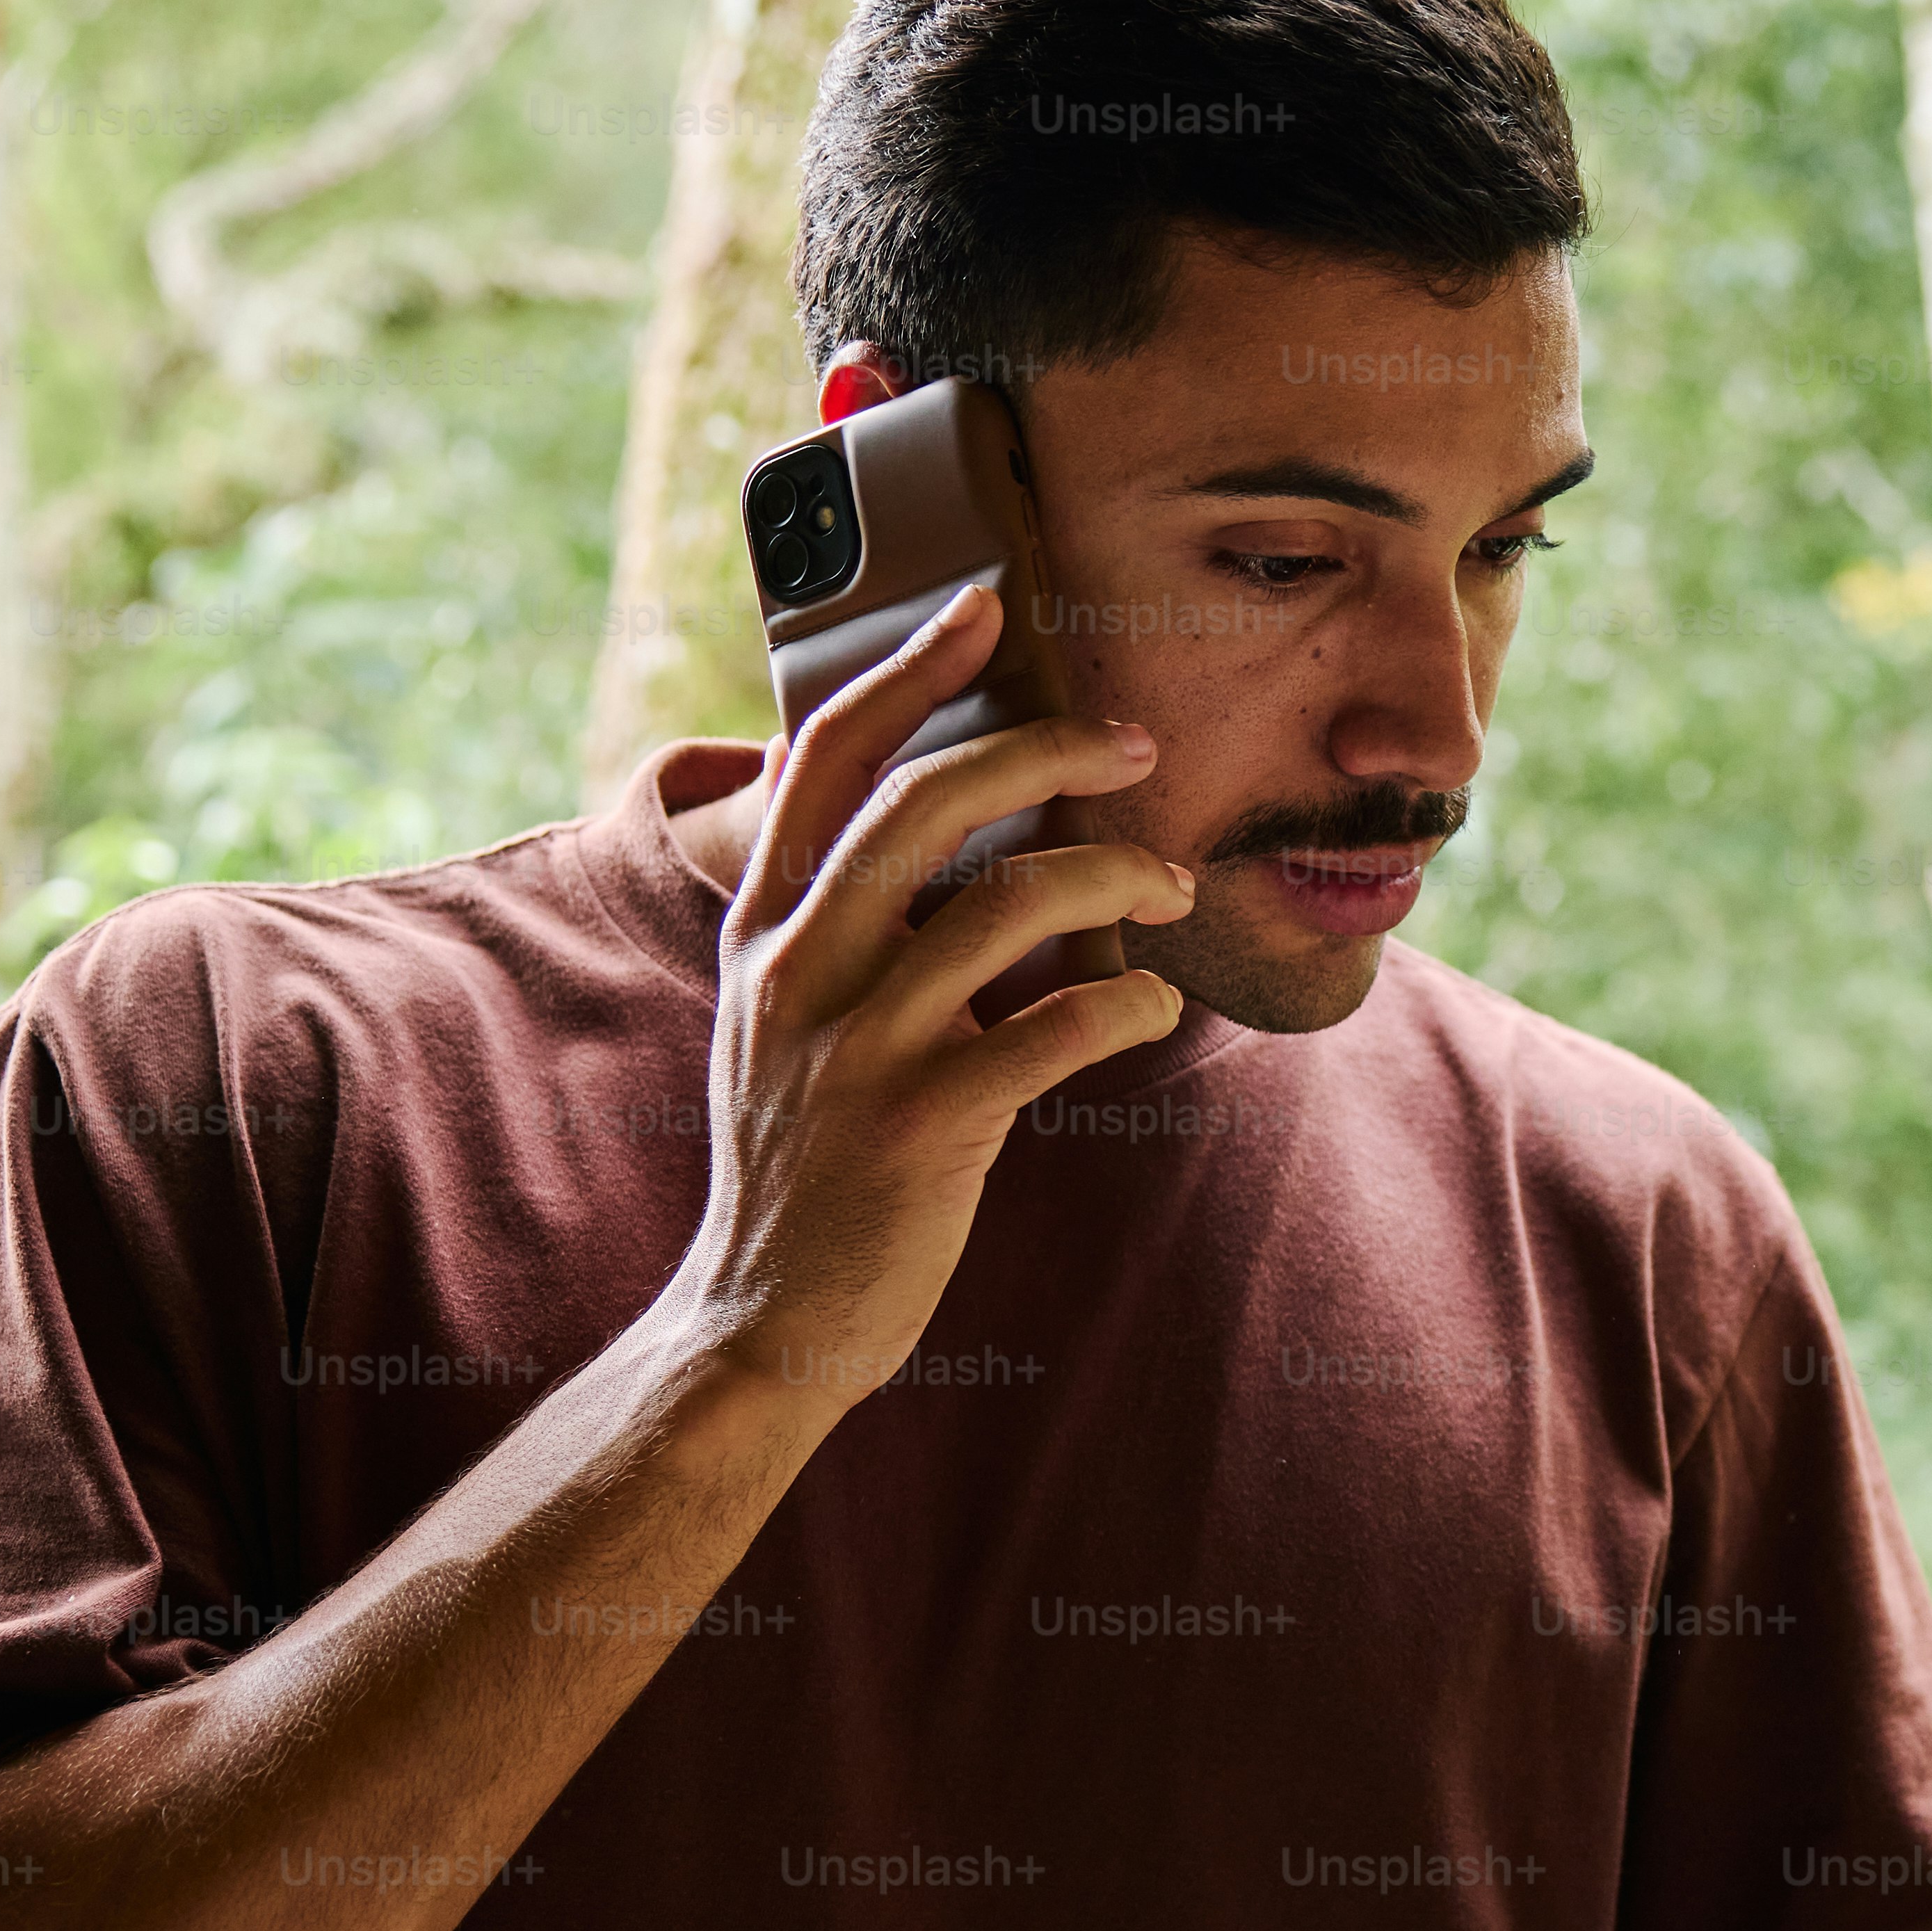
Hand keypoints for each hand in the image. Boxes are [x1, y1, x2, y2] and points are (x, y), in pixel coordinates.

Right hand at [677, 585, 1193, 1412]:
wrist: (761, 1323)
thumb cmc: (801, 1158)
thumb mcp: (774, 1015)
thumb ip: (821, 912)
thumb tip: (874, 794)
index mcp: (763, 930)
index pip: (827, 761)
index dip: (908, 672)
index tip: (985, 607)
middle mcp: (800, 972)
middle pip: (926, 803)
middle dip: (1044, 748)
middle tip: (1133, 742)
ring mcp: (859, 1047)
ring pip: (1009, 903)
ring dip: (1116, 876)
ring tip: (1170, 882)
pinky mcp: (927, 1125)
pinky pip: (1058, 1028)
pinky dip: (1129, 1001)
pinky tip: (1156, 1002)